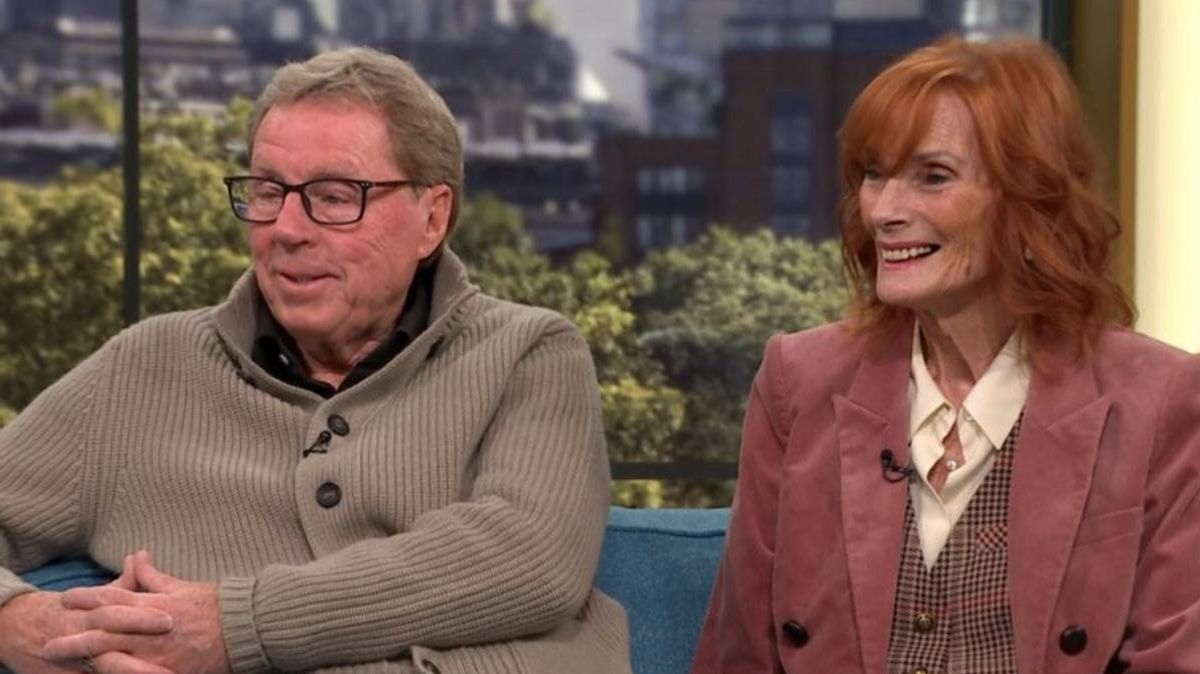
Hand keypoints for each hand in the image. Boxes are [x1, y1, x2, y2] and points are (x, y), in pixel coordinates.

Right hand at [0, 579, 172, 673]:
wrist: (15, 628)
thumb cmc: (66, 610)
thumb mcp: (94, 596)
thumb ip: (122, 583)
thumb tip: (141, 556)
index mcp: (88, 614)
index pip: (116, 613)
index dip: (141, 618)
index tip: (169, 620)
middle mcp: (78, 638)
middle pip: (108, 646)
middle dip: (138, 657)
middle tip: (170, 664)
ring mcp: (72, 662)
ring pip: (102, 670)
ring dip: (129, 673)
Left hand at [41, 552, 229, 673]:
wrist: (244, 628)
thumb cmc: (215, 606)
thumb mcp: (182, 586)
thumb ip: (154, 577)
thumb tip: (136, 556)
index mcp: (155, 602)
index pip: (114, 597)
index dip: (88, 597)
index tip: (67, 599)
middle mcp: (151, 626)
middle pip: (105, 629)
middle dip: (75, 635)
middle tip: (49, 641)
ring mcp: (157, 651)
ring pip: (113, 653)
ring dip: (85, 656)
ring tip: (62, 659)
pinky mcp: (165, 670)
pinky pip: (133, 673)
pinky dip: (114, 673)